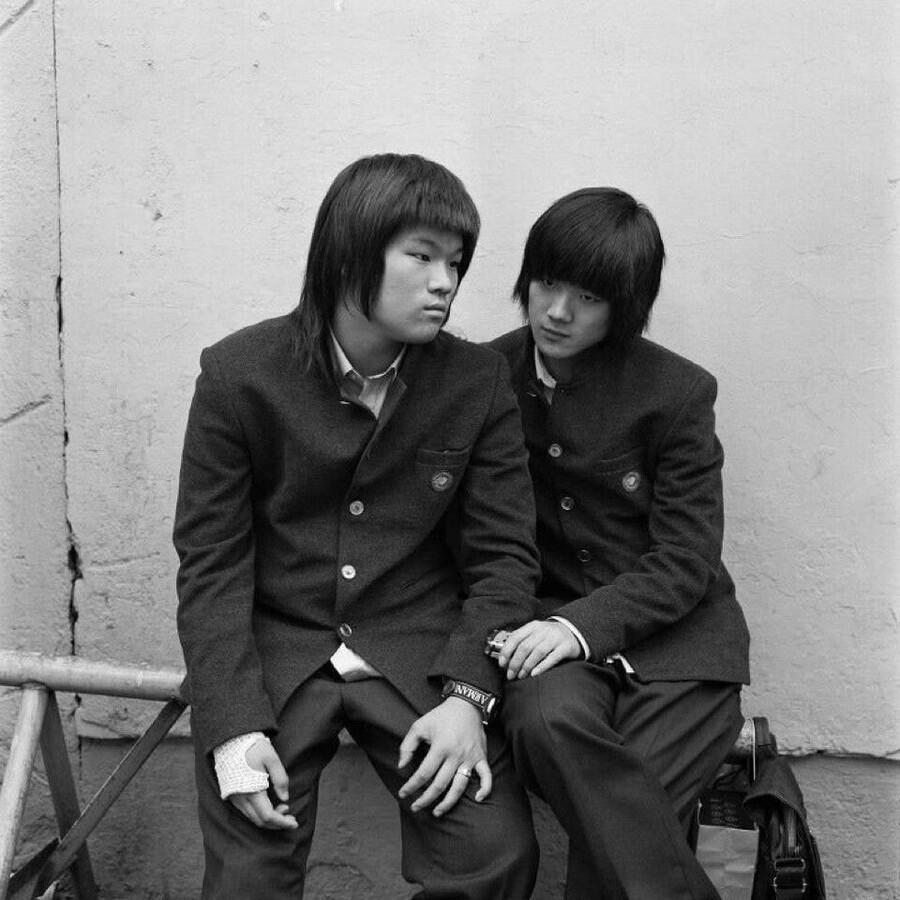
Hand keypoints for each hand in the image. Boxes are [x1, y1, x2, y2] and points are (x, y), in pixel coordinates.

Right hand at [228, 737, 298, 830]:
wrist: (232, 739)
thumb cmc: (253, 747)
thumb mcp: (272, 758)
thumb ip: (280, 779)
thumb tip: (285, 798)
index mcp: (251, 791)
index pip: (268, 816)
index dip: (282, 822)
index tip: (295, 823)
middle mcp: (241, 799)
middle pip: (260, 821)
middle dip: (277, 823)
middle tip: (292, 818)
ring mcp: (235, 798)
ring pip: (253, 818)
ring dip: (269, 819)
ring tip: (284, 809)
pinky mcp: (232, 795)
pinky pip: (247, 812)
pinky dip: (260, 814)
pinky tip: (270, 805)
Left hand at [397, 698, 490, 816]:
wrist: (466, 704)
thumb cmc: (441, 716)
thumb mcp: (419, 725)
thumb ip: (407, 746)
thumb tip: (401, 766)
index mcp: (440, 747)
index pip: (423, 774)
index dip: (411, 786)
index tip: (403, 793)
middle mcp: (455, 755)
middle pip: (439, 785)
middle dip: (425, 799)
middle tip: (416, 807)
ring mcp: (470, 758)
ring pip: (460, 786)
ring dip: (448, 802)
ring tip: (437, 812)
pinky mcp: (481, 757)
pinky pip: (487, 776)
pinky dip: (485, 789)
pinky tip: (477, 799)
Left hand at [497, 620, 580, 679]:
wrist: (573, 631)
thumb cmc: (549, 636)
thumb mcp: (536, 633)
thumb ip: (523, 641)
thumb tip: (505, 658)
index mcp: (533, 626)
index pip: (516, 637)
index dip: (507, 651)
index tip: (502, 663)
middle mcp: (543, 630)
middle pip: (525, 647)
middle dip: (515, 663)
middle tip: (510, 674)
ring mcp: (555, 638)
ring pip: (537, 653)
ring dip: (526, 666)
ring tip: (521, 676)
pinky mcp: (565, 647)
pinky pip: (552, 658)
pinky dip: (542, 666)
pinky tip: (534, 674)